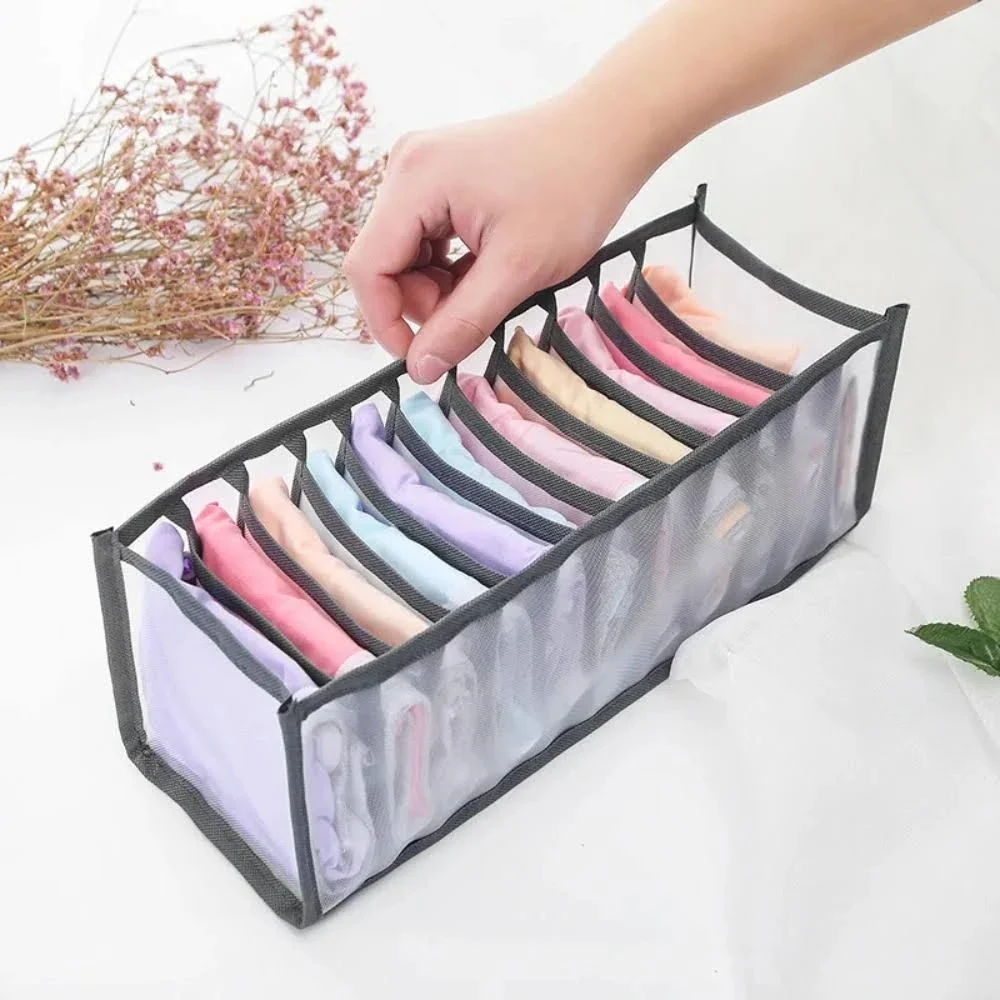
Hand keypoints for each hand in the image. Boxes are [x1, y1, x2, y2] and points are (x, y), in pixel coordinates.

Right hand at [344, 89, 649, 383]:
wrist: (608, 135)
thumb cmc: (573, 190)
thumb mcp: (519, 269)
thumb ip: (463, 323)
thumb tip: (420, 369)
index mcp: (415, 180)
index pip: (367, 268)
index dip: (386, 323)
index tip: (424, 358)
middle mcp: (406, 168)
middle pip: (384, 263)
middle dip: (423, 303)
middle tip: (478, 312)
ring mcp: (421, 171)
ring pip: (405, 257)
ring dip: (440, 289)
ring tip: (492, 285)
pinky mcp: (439, 180)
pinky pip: (425, 241)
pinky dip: (450, 269)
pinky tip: (488, 268)